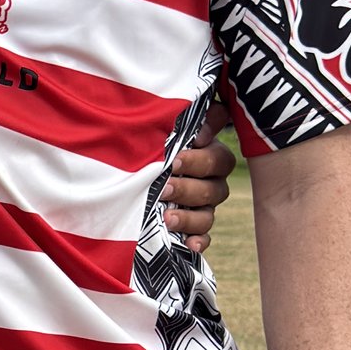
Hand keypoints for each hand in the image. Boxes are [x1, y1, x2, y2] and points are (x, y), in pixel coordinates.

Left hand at [162, 114, 234, 255]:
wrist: (131, 173)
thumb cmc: (152, 144)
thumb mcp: (164, 128)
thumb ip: (185, 119)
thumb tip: (200, 104)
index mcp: (209, 156)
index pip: (218, 159)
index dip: (200, 159)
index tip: (176, 158)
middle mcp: (211, 182)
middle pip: (213, 189)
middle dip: (187, 188)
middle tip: (164, 186)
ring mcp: (203, 207)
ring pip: (207, 215)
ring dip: (189, 218)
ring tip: (167, 217)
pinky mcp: (192, 229)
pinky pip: (202, 238)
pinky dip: (197, 242)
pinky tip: (189, 245)